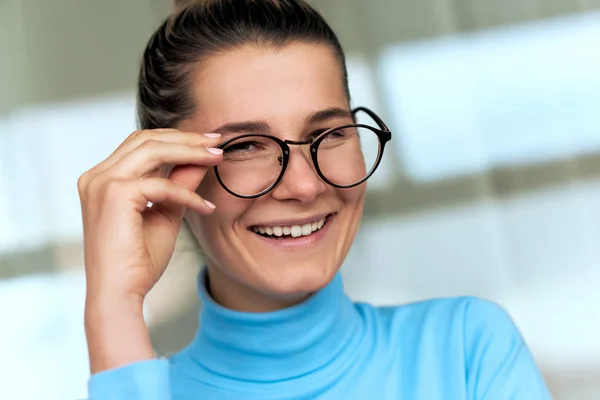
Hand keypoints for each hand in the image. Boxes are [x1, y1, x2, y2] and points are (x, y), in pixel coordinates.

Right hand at [78, 128, 221, 371]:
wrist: (120, 294)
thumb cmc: (138, 261)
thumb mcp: (166, 214)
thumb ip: (180, 185)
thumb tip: (201, 160)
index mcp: (103, 179)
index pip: (141, 145)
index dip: (176, 139)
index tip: (207, 142)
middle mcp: (97, 176)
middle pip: (146, 139)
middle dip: (186, 138)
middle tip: (217, 141)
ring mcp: (102, 183)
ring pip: (153, 149)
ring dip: (190, 151)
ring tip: (217, 158)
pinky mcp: (114, 194)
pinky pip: (162, 185)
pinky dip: (187, 194)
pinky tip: (206, 208)